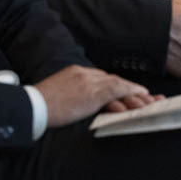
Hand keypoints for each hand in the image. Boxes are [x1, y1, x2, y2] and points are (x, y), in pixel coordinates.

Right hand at [34, 65, 159, 127]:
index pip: (102, 79)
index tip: (127, 93)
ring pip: (119, 85)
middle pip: (113, 80)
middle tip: (146, 96)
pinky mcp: (92, 93)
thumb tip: (78, 102)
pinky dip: (132, 93)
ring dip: (135, 93)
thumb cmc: (38, 106)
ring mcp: (89, 82)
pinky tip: (142, 97)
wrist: (31, 107)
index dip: (117, 87)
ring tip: (149, 100)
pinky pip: (118, 91)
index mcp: (75, 73)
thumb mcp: (56, 95)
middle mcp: (85, 74)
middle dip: (130, 89)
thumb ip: (70, 94)